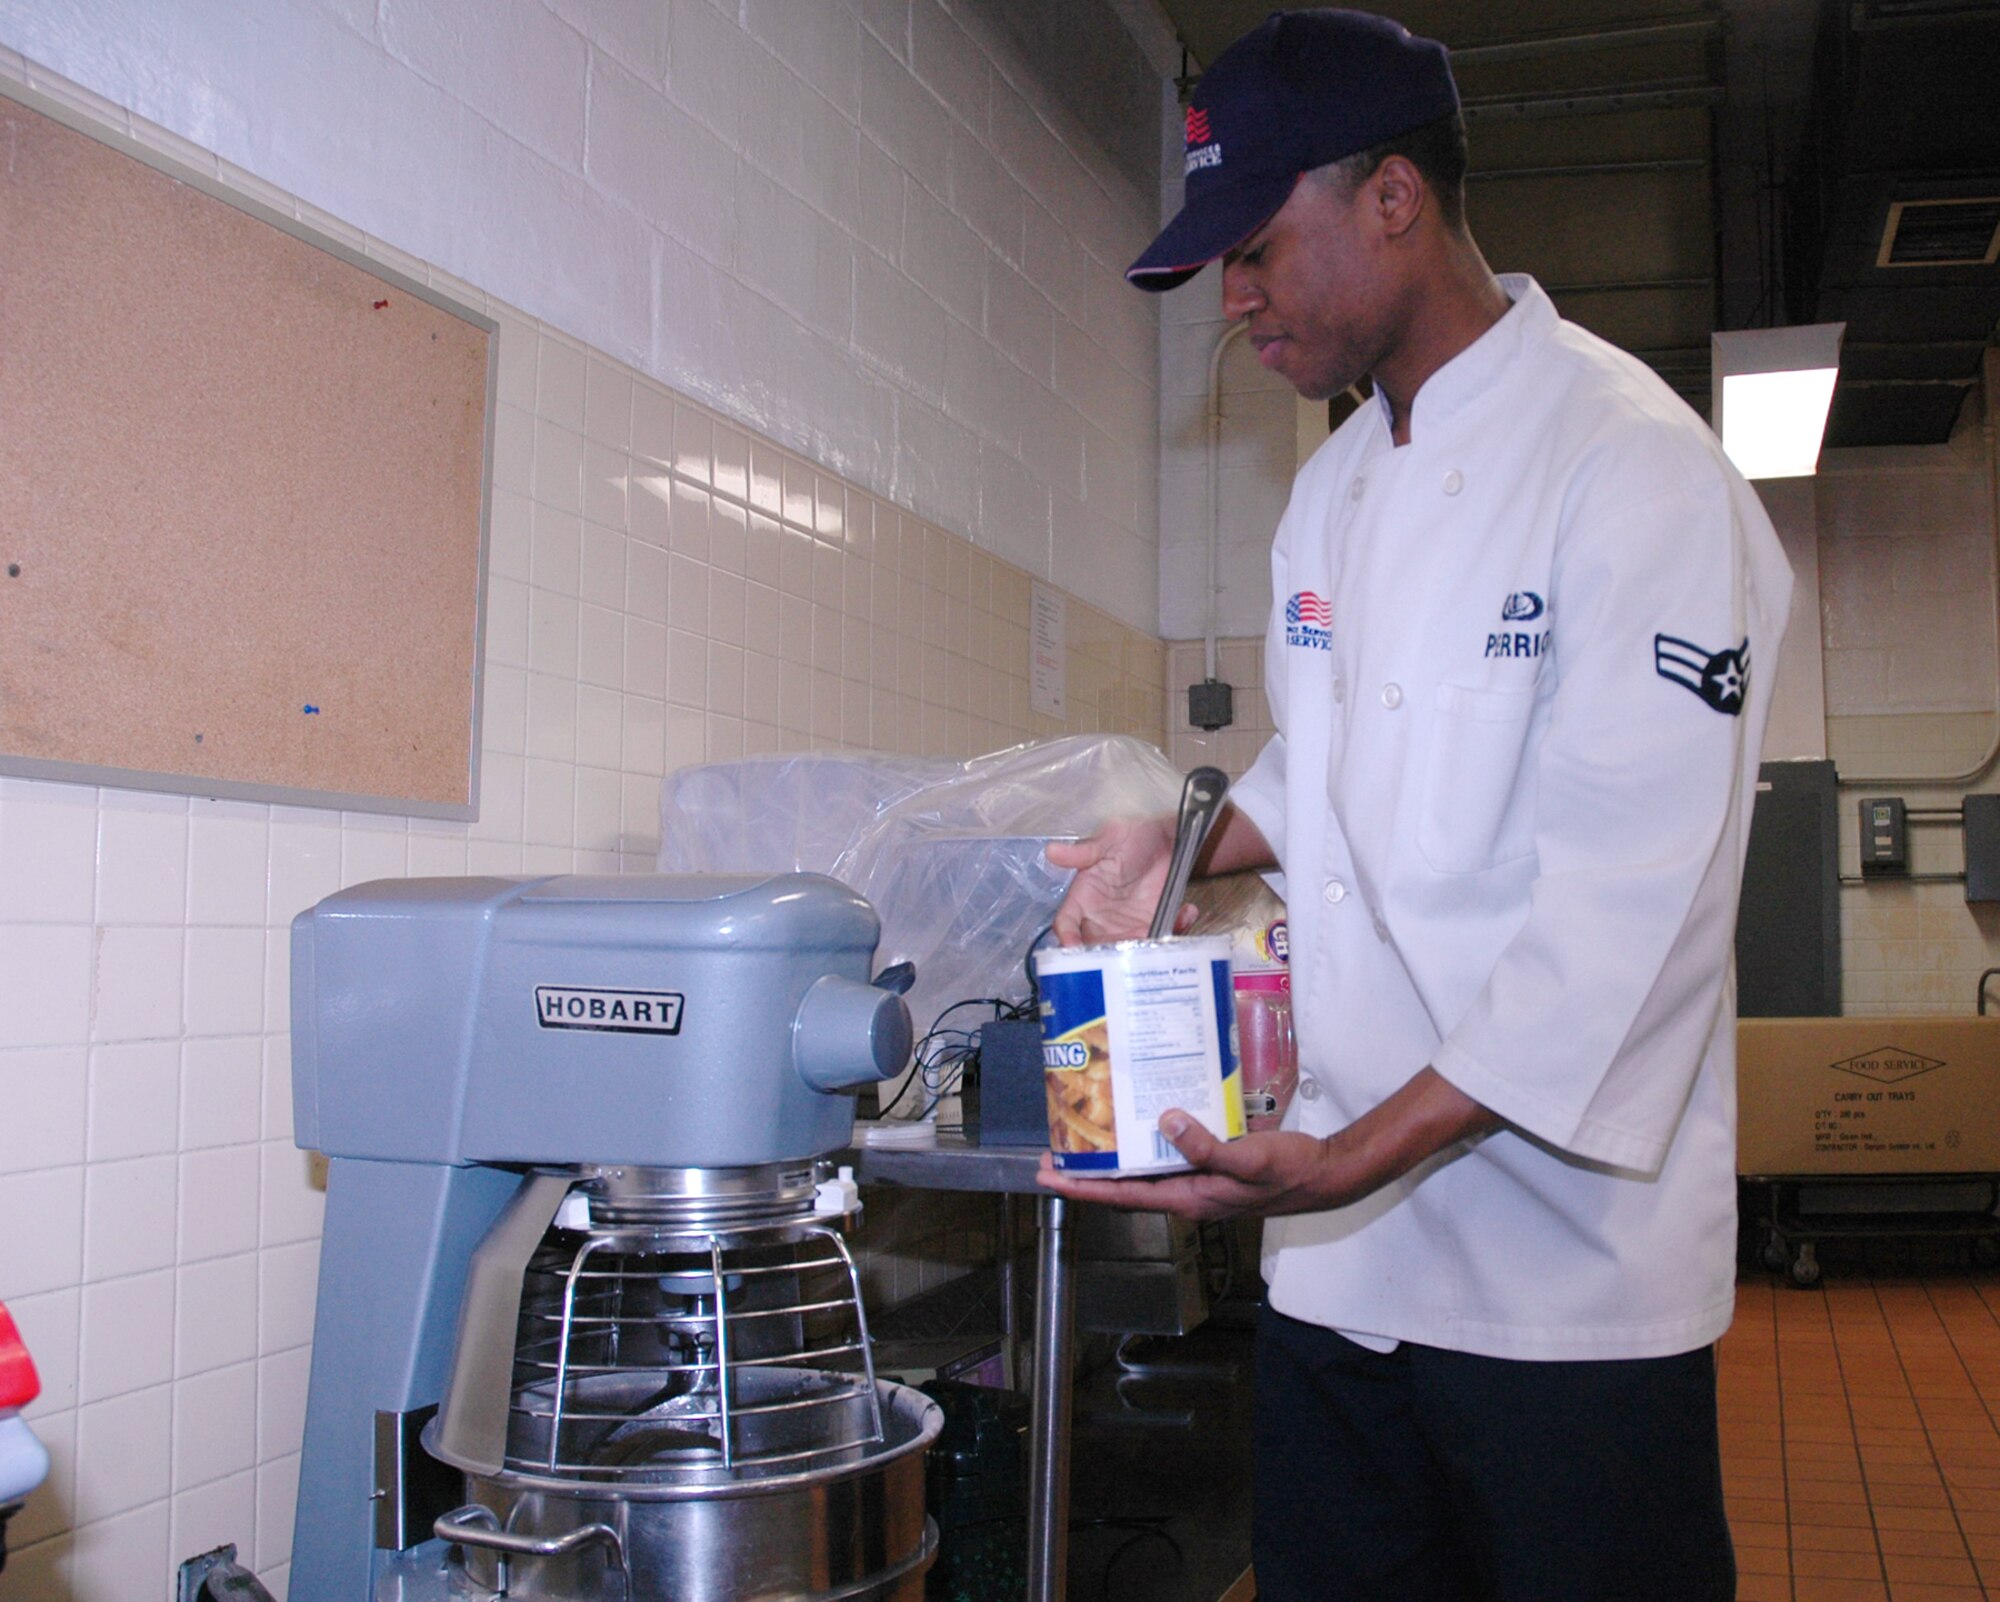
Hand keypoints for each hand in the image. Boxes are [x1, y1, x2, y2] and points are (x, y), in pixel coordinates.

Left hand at [1036, 1113, 1342, 1220]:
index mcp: (1187, 1198)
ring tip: (1087, 1133)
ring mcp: (1199, 1181)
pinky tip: (1142, 1119)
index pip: (1122, 1197)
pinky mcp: (1211, 1165)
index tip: (1050, 1176)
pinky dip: (1148, 1141)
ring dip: (1116, 1155)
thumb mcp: (1246, 1159)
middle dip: (1089, 1171)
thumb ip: (1206, 1146)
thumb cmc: (1287, 1172)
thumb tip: (1164, 1122)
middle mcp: (1186, 1193)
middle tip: (1055, 1151)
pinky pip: (1169, 1155)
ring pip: (1145, 1170)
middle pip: (1126, 1185)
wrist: (1323, 1174)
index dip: (1084, 1188)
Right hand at [1046, 816, 1191, 945]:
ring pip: (1129, 951)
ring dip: (1144, 949)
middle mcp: (1101, 917)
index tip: (1073, 948)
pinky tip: (1186, 912)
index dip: (1067, 938)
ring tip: (1162, 931)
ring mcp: (1128, 923)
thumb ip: (1082, 851)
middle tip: (1125, 953)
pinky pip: (1161, 938)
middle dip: (1108, 956)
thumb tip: (1052, 851)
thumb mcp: (1107, 840)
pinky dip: (1175, 930)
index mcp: (1083, 897)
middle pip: (1096, 947)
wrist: (1164, 835)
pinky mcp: (1154, 923)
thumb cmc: (1130, 834)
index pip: (1066, 923)